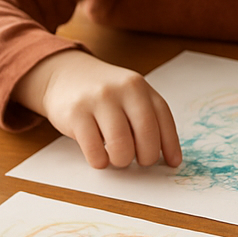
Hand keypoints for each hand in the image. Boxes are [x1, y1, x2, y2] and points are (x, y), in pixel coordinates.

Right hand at [12, 50, 181, 168]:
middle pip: (146, 133)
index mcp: (140, 87)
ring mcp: (98, 100)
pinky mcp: (76, 113)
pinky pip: (94, 149)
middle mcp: (122, 90)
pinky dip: (100, 161)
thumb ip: (146, 117)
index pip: (163, 119)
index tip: (172, 163)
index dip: (171, 145)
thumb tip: (167, 154)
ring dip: (122, 160)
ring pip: (121, 144)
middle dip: (147, 156)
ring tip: (118, 158)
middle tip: (141, 162)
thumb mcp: (129, 95)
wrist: (65, 74)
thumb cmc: (103, 93)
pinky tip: (100, 158)